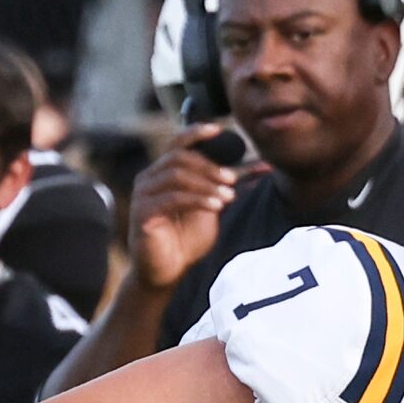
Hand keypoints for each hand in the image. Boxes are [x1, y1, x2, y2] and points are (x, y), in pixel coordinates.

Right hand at [128, 126, 257, 292]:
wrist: (167, 272)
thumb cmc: (186, 241)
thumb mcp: (212, 208)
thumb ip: (228, 187)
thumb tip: (260, 168)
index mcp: (163, 172)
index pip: (178, 142)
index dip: (197, 132)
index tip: (220, 130)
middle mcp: (149, 178)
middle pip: (180, 157)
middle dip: (210, 166)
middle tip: (233, 180)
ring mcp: (144, 194)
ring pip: (177, 175)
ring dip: (206, 183)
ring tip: (228, 197)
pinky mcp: (143, 212)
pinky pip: (173, 197)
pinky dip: (197, 199)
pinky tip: (216, 206)